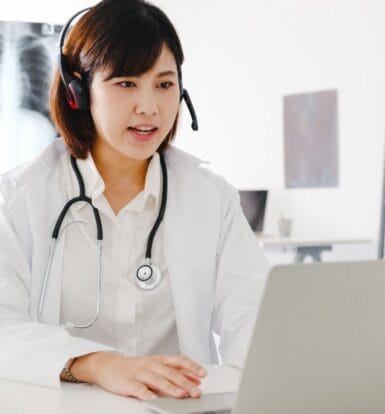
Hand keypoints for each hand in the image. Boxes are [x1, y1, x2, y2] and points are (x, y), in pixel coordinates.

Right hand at [70, 351, 206, 399]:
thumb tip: (193, 378)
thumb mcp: (155, 365)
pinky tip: (154, 399)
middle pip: (171, 372)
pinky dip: (147, 394)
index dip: (192, 367)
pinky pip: (139, 389)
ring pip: (158, 380)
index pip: (179, 361)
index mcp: (159, 360)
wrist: (108, 365)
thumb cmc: (134, 366)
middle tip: (196, 391)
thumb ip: (173, 371)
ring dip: (171, 388)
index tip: (203, 374)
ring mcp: (140, 373)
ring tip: (182, 395)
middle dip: (185, 382)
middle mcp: (151, 365)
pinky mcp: (129, 383)